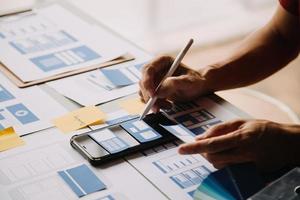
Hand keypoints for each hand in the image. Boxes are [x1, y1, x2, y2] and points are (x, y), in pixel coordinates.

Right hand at [139, 56, 207, 111]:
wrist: (198, 88)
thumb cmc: (195, 82)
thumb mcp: (189, 82)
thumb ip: (174, 84)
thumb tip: (158, 92)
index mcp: (163, 61)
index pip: (148, 69)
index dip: (148, 82)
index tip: (153, 95)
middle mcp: (156, 68)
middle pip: (143, 81)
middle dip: (149, 95)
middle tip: (157, 106)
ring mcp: (153, 79)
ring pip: (144, 91)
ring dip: (152, 101)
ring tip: (168, 106)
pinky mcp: (153, 88)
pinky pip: (147, 97)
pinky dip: (154, 104)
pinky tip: (166, 105)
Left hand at [178, 119, 299, 171]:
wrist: (288, 143)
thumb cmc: (264, 129)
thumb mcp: (242, 122)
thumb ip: (220, 129)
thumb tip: (201, 137)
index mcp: (241, 137)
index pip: (212, 144)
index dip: (195, 148)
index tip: (181, 150)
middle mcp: (243, 153)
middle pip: (213, 158)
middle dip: (204, 152)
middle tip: (204, 145)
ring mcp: (247, 165)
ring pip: (219, 165)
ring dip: (212, 156)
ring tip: (220, 147)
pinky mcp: (250, 172)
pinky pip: (228, 169)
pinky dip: (223, 162)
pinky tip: (229, 154)